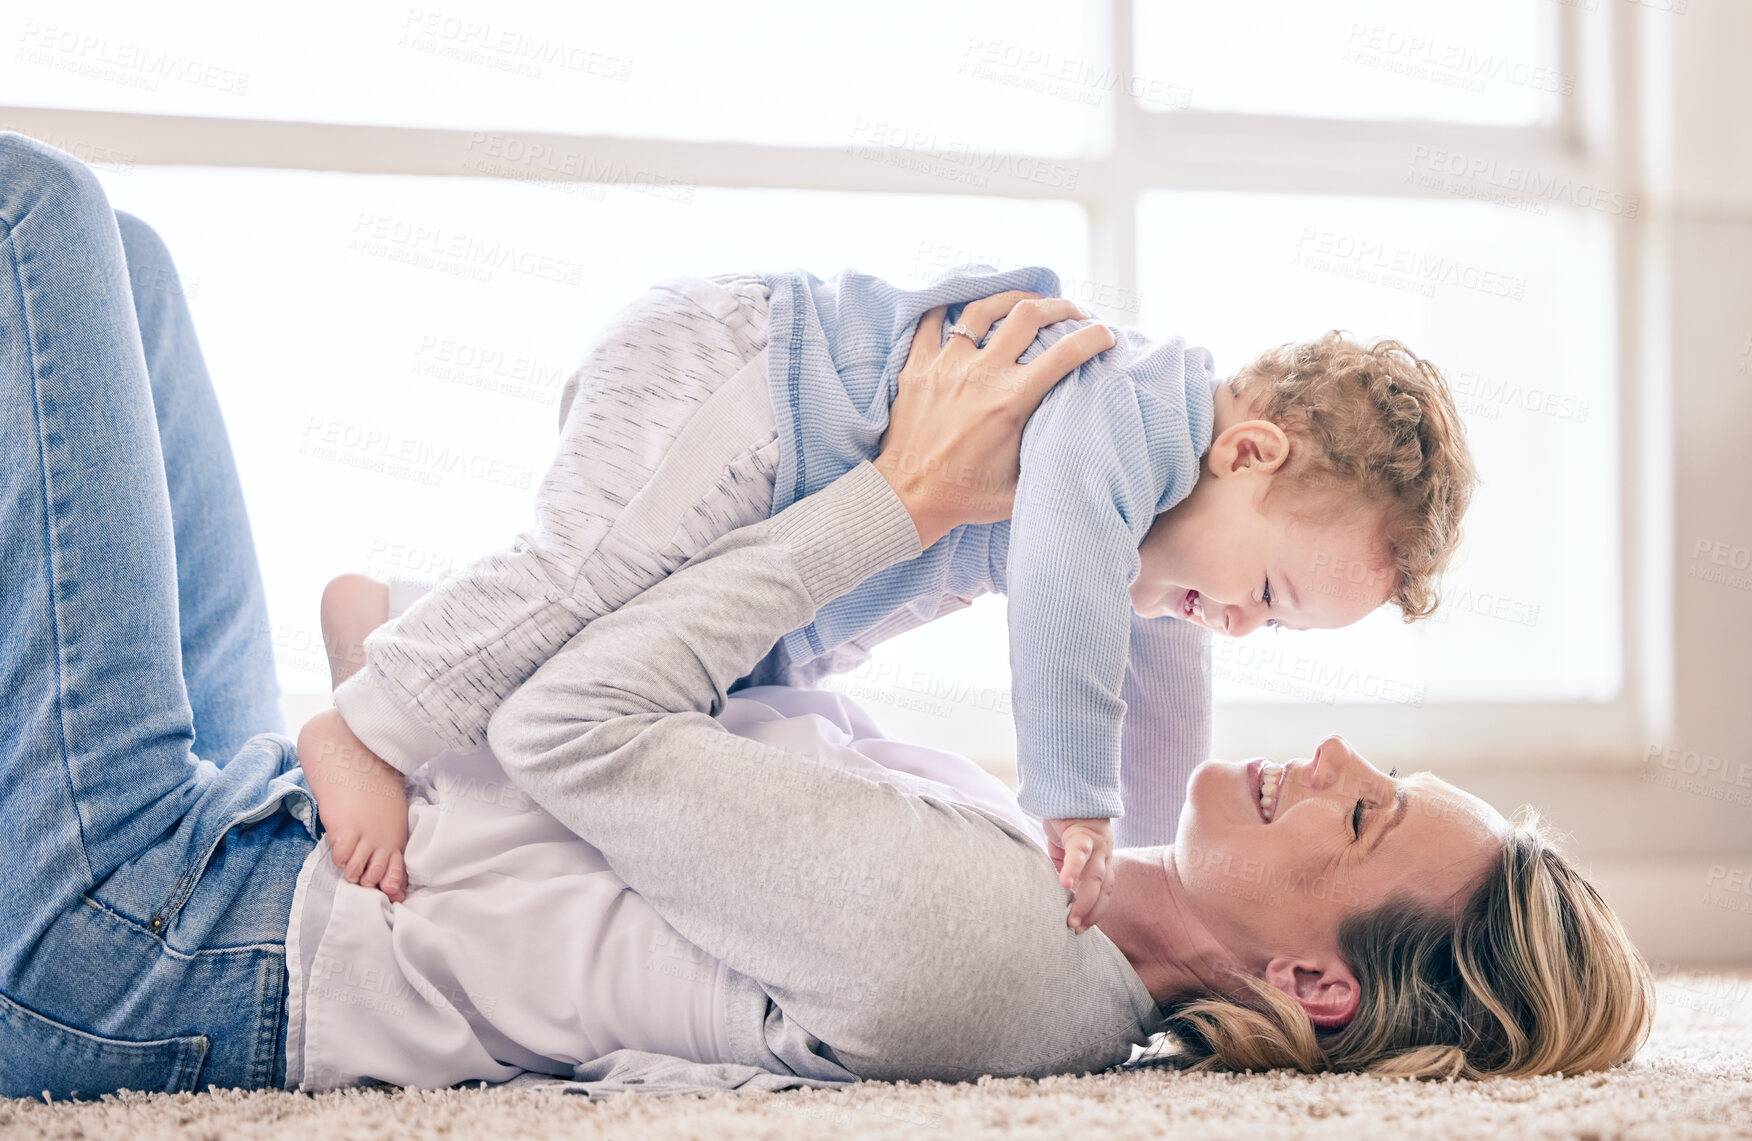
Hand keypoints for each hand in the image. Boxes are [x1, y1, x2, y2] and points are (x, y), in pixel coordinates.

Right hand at [298, 708, 409, 901]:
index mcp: (397, 835)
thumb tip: (387, 856)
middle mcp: (384, 840)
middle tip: (361, 874)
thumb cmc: (373, 780)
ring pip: (357, 873)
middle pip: (375, 877)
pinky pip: (342, 859)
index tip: (390, 893)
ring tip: (350, 858)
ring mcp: (365, 837)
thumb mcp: (390, 809)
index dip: (391, 885)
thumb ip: (388, 834)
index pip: (397, 872)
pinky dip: (340, 858)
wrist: (355, 755)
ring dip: (352, 870)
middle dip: (368, 881)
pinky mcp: (345, 831)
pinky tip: (339, 845)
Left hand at [874, 292, 1115, 546]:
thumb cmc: (965, 498)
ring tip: (1024, 302)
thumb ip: (1049, 459)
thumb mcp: (1021, 487)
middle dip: (1058, 306)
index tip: (1105, 334)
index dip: (1093, 337)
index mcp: (1012, 401)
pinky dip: (947, 309)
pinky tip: (960, 310)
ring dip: (1010, 299)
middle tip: (1070, 312)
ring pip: (982, 309)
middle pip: (1029, 315)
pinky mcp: (917, 367)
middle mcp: (981, 374)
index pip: (1066, 354)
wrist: (907, 498)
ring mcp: (946, 366)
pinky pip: (931, 322)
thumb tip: (1077, 448)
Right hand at [1045, 817, 1114, 933]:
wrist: (1066, 785)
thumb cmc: (1064, 817)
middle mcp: (1104, 852)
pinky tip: (1064, 885)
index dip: (1095, 911)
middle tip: (1076, 931)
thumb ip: (1065, 867)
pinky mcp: (1081, 831)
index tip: (1083, 929)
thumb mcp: (1065, 848)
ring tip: (1071, 920)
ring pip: (1095, 878)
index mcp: (1101, 857)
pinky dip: (1073, 870)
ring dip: (1084, 902)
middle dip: (1092, 913)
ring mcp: (1096, 842)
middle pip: (1104, 889)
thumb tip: (1056, 891)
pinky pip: (1079, 853)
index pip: (1104, 891)